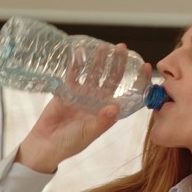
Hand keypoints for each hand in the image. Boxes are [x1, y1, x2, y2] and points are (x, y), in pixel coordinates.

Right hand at [16, 43, 129, 172]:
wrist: (46, 144)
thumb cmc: (70, 143)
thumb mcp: (89, 133)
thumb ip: (102, 121)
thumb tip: (115, 108)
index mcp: (107, 111)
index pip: (125, 92)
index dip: (136, 80)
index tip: (145, 66)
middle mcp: (97, 100)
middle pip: (110, 78)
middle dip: (117, 63)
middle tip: (122, 48)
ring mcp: (82, 94)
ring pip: (93, 73)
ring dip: (99, 60)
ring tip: (103, 47)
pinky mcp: (67, 90)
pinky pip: (73, 74)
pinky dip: (76, 64)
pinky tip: (80, 51)